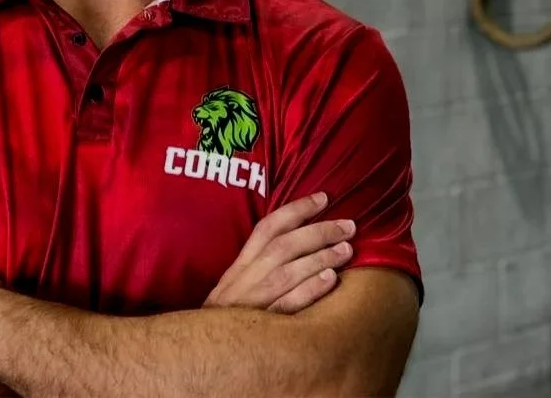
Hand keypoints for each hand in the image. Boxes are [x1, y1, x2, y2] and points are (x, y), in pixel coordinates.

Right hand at [203, 193, 354, 313]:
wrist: (201, 352)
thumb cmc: (228, 318)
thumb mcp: (236, 285)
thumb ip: (260, 265)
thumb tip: (298, 242)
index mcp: (241, 265)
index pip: (268, 227)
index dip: (296, 210)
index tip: (324, 198)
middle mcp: (245, 278)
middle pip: (283, 246)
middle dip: (318, 231)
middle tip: (348, 226)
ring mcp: (252, 301)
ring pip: (287, 272)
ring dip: (320, 257)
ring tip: (347, 249)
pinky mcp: (261, 326)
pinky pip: (287, 304)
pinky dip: (309, 289)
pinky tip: (331, 279)